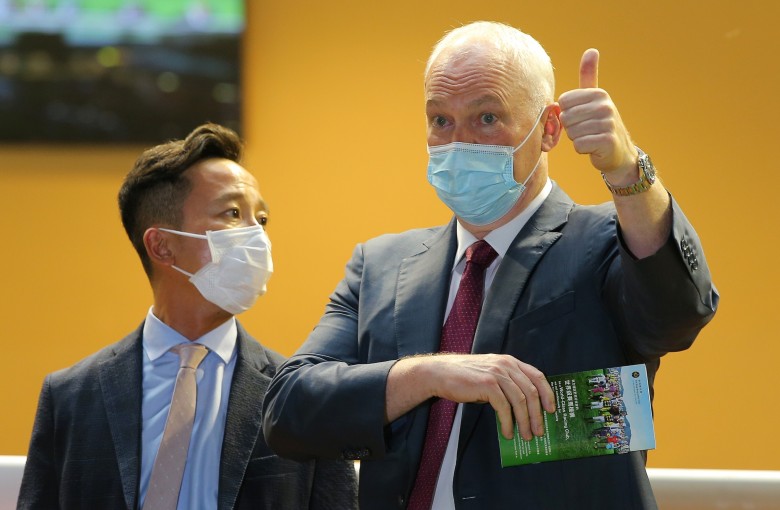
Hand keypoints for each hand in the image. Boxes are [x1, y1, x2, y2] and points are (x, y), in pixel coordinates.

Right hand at [389, 353, 555, 440]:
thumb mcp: (490, 373)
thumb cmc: (465, 376)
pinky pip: (504, 408)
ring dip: (525, 422)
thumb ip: (507, 382)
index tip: (551, 410)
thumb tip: (524, 407)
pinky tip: (508, 432)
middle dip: (537, 414)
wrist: (440, 373)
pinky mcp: (487, 385)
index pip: (537, 376)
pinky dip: (508, 423)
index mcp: (509, 361)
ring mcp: (497, 374)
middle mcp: (506, 365)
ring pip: (520, 401)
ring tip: (525, 435)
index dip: (547, 393)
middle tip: (539, 430)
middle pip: (531, 391)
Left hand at [558, 49, 637, 181]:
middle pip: (566, 118)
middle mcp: (605, 105)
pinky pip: (579, 145)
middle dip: (572, 128)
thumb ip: (589, 76)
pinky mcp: (607, 141)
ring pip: (572, 133)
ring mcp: (607, 123)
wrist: (618, 151)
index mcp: (598, 93)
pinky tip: (594, 147)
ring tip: (591, 137)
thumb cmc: (600, 123)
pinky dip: (583, 149)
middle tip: (587, 130)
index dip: (568, 113)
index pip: (563, 102)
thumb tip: (591, 50)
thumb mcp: (595, 98)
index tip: (582, 116)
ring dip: (578, 139)